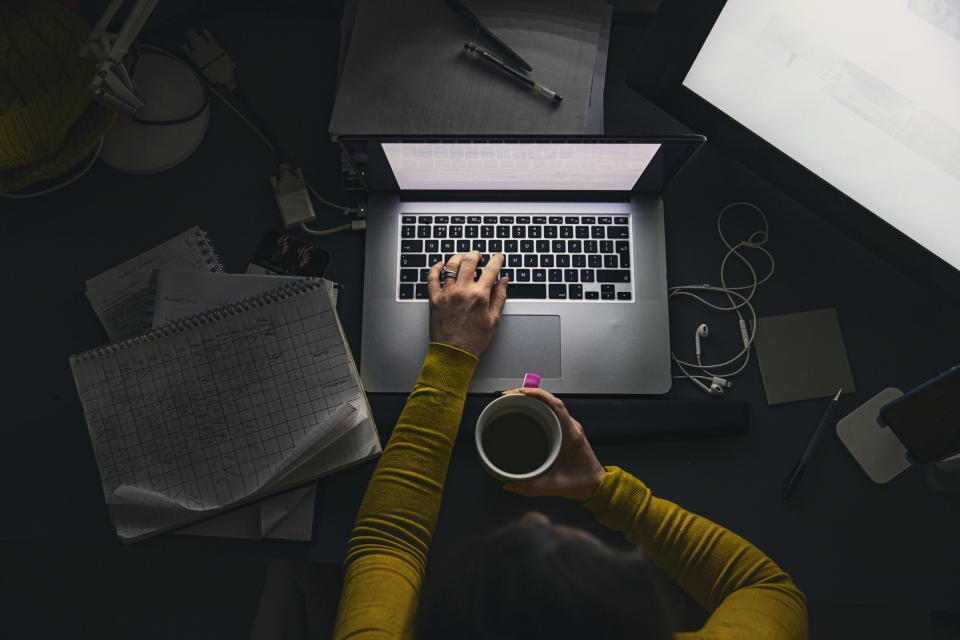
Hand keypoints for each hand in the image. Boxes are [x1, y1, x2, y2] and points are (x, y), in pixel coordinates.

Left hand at [427, 251, 507, 357]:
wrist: (454, 354)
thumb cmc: (474, 341)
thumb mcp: (494, 320)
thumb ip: (499, 297)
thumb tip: (503, 281)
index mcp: (479, 296)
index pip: (491, 270)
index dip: (497, 260)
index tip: (498, 257)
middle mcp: (462, 291)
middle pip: (469, 261)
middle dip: (475, 254)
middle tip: (478, 255)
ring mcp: (446, 294)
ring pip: (450, 266)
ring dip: (458, 258)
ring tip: (462, 258)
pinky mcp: (434, 299)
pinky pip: (432, 278)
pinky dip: (436, 268)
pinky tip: (440, 265)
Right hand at [500, 387, 605, 501]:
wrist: (597, 485)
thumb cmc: (582, 482)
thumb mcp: (554, 486)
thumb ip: (530, 487)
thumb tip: (509, 484)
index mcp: (571, 435)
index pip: (556, 405)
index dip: (538, 395)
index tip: (521, 392)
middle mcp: (571, 427)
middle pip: (551, 401)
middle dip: (529, 394)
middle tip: (509, 396)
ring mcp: (570, 428)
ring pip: (551, 405)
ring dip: (533, 399)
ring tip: (514, 400)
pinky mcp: (567, 431)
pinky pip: (553, 413)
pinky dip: (539, 408)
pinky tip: (527, 411)